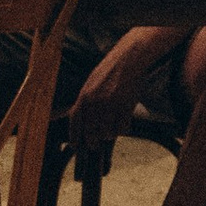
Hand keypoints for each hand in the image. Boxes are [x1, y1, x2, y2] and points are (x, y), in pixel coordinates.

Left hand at [65, 24, 174, 153]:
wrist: (130, 57)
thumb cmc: (111, 69)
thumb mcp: (91, 82)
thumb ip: (85, 100)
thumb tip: (81, 120)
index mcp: (84, 96)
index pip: (75, 124)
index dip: (75, 138)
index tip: (78, 147)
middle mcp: (95, 103)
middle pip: (91, 133)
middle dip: (94, 142)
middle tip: (97, 144)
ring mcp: (110, 105)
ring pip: (107, 133)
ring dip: (110, 134)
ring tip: (113, 126)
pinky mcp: (125, 106)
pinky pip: (122, 128)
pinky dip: (123, 128)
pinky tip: (124, 121)